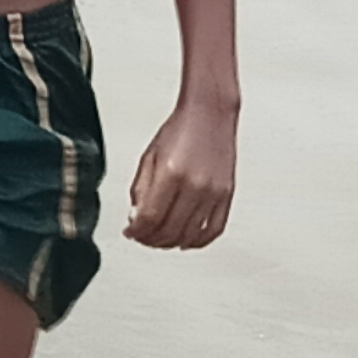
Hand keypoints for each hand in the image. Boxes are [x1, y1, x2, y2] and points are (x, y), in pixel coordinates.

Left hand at [122, 98, 234, 248]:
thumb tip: (136, 218)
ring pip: (191, 235)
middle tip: (141, 238)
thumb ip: (141, 189)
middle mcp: (195, 186)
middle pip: (170, 229)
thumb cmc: (179, 130)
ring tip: (158, 240)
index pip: (151, 217)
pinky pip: (214, 230)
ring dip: (171, 243)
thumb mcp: (149, 156)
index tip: (129, 233)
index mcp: (171, 173)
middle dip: (151, 239)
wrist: (210, 114)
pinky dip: (198, 241)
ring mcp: (214, 193)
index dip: (137, 231)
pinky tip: (184, 241)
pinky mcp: (227, 196)